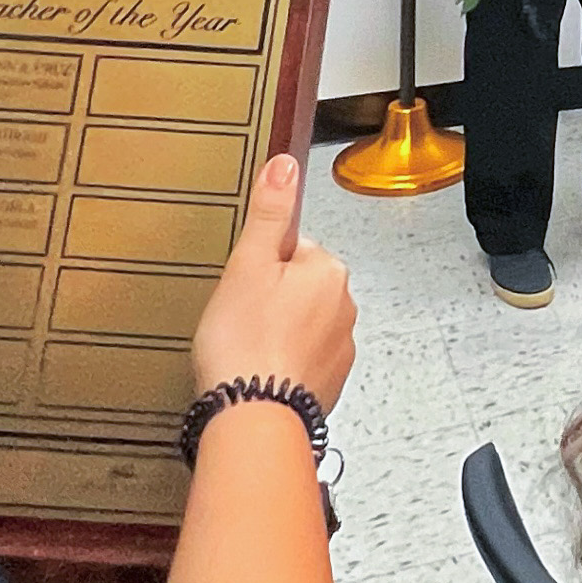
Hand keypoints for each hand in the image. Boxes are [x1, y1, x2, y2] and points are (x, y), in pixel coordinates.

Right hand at [192, 156, 358, 410]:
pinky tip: (257, 376)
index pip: (293, 250)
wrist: (252, 417)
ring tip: (244, 352)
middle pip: (298, 289)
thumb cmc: (244, 343)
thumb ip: (270, 212)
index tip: (241, 289)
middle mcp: (345, 309)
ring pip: (300, 327)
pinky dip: (282, 367)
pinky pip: (301, 362)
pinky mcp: (329, 386)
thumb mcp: (248, 263)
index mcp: (330, 272)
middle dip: (268, 302)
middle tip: (237, 323)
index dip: (259, 267)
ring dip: (275, 336)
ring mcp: (340, 350)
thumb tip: (285, 165)